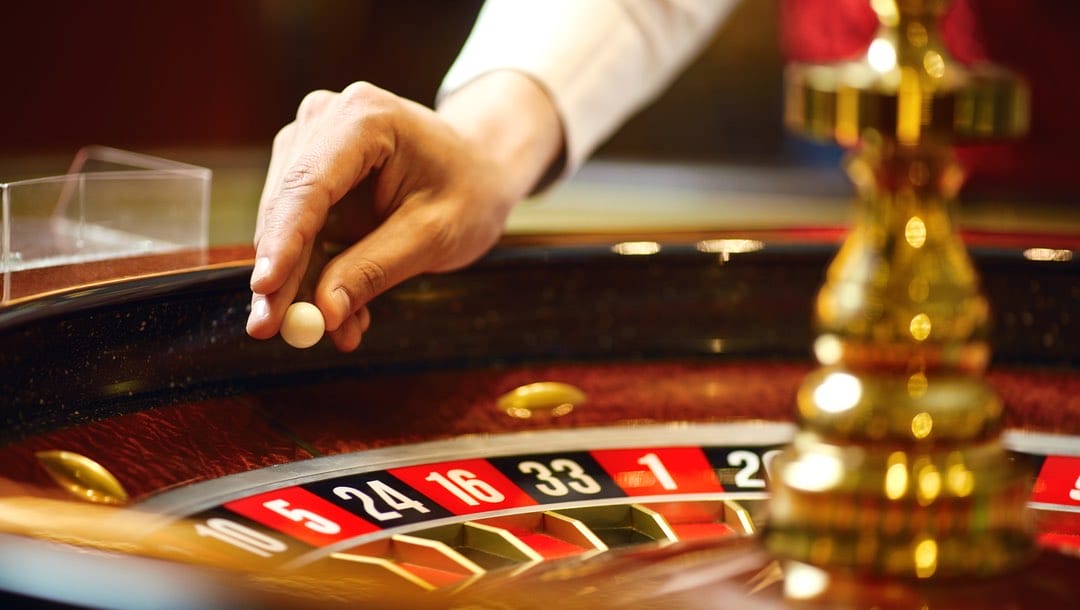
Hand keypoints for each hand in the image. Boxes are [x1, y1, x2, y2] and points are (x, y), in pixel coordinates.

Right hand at [247, 75, 561, 350]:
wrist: (479, 167)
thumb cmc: (469, 191)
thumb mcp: (434, 235)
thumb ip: (375, 270)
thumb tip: (324, 313)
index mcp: (365, 118)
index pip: (309, 185)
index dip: (283, 240)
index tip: (264, 288)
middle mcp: (325, 120)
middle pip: (286, 207)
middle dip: (279, 275)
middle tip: (269, 330)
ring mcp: (311, 143)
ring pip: (285, 226)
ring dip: (300, 283)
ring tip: (339, 329)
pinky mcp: (308, 174)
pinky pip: (299, 233)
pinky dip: (315, 275)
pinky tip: (342, 312)